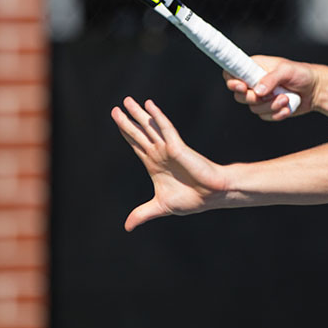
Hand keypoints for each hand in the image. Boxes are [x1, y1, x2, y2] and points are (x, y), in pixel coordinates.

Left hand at [111, 97, 229, 230]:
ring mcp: (168, 148)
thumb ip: (142, 213)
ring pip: (149, 127)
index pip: (136, 145)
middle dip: (127, 121)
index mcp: (154, 165)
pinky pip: (165, 128)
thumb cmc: (191, 199)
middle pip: (139, 133)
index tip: (118, 120)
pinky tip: (149, 106)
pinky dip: (157, 117)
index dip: (126, 133)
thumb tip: (127, 226)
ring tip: (127, 101)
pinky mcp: (177, 146)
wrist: (211, 195)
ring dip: (139, 114)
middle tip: (116, 108)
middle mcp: (159, 153)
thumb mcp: (160, 207)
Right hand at [224, 55, 316, 120]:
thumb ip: (271, 78)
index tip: (241, 87)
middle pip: (239, 95)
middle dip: (253, 98)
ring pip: (254, 108)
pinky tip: (288, 107)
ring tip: (286, 99)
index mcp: (254, 67)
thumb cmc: (301, 73)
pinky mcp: (268, 109)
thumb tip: (258, 90)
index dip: (231, 81)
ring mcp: (261, 97)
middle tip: (268, 95)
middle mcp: (254, 82)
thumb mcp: (287, 70)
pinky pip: (265, 116)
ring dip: (270, 106)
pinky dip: (277, 114)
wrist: (315, 90)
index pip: (232, 73)